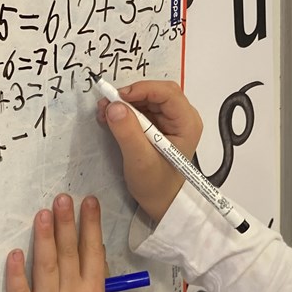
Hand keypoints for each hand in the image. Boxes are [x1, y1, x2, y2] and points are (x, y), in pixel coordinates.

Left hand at [5, 194, 109, 291]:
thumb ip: (96, 286)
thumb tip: (94, 255)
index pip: (93, 252)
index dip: (90, 225)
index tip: (89, 203)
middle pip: (70, 252)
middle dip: (67, 222)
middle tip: (63, 198)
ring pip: (46, 266)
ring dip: (45, 238)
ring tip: (43, 214)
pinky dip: (17, 273)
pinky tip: (15, 253)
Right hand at [97, 80, 202, 222]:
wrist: (160, 202)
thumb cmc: (156, 185)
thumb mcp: (140, 160)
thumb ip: (128, 133)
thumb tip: (114, 106)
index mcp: (187, 123)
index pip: (167, 93)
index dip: (141, 90)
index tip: (117, 98)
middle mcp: (182, 117)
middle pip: (156, 92)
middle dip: (130, 96)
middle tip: (106, 104)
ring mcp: (170, 121)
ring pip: (146, 99)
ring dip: (124, 103)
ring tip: (104, 112)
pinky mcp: (158, 126)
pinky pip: (141, 109)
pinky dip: (124, 111)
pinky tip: (109, 118)